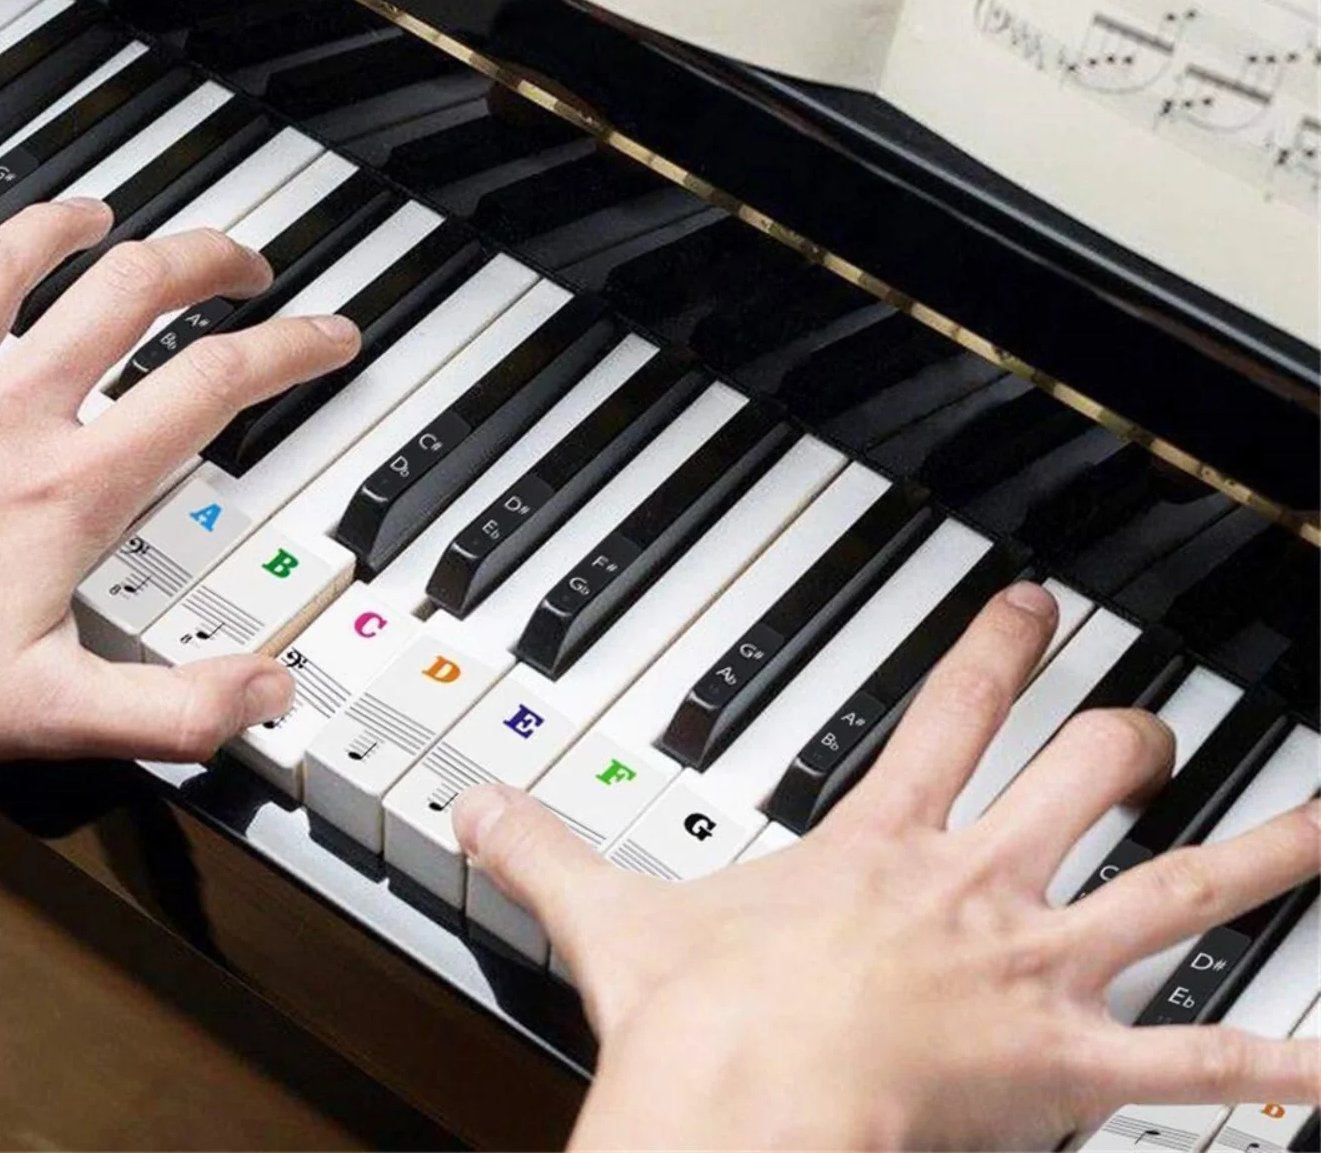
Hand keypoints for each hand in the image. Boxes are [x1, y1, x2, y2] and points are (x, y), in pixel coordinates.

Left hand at [0, 199, 359, 775]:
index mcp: (67, 483)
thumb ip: (174, 709)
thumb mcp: (47, 718)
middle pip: (127, 293)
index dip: (291, 350)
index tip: (329, 336)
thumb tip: (265, 691)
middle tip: (240, 262)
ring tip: (95, 217)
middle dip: (201, 260)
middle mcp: (3, 413)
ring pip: (1, 266)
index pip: (212, 386)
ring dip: (59, 230)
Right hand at [454, 584, 1320, 1149]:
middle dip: (1123, 743)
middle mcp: (974, 884)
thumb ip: (544, 848)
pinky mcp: (1066, 1066)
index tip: (1033, 607)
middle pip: (1079, 777)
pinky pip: (1195, 1063)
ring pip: (1175, 892)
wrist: (746, 1101)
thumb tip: (472, 806)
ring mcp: (1032, 968)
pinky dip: (1275, 1062)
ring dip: (1258, 860)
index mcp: (880, 841)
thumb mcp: (613, 914)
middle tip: (1147, 726)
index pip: (950, 711)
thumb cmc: (703, 1015)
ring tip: (1320, 826)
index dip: (996, 649)